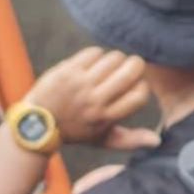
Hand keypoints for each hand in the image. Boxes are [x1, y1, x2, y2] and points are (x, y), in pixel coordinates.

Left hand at [27, 49, 155, 148]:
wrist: (36, 124)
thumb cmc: (74, 131)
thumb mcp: (102, 140)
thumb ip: (130, 140)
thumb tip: (157, 140)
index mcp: (106, 117)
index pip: (140, 94)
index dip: (142, 86)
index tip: (135, 86)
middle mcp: (96, 100)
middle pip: (131, 70)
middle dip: (135, 65)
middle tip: (129, 67)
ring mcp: (81, 84)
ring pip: (113, 58)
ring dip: (115, 59)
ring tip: (108, 66)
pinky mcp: (67, 70)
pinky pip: (93, 52)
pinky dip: (96, 55)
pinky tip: (92, 63)